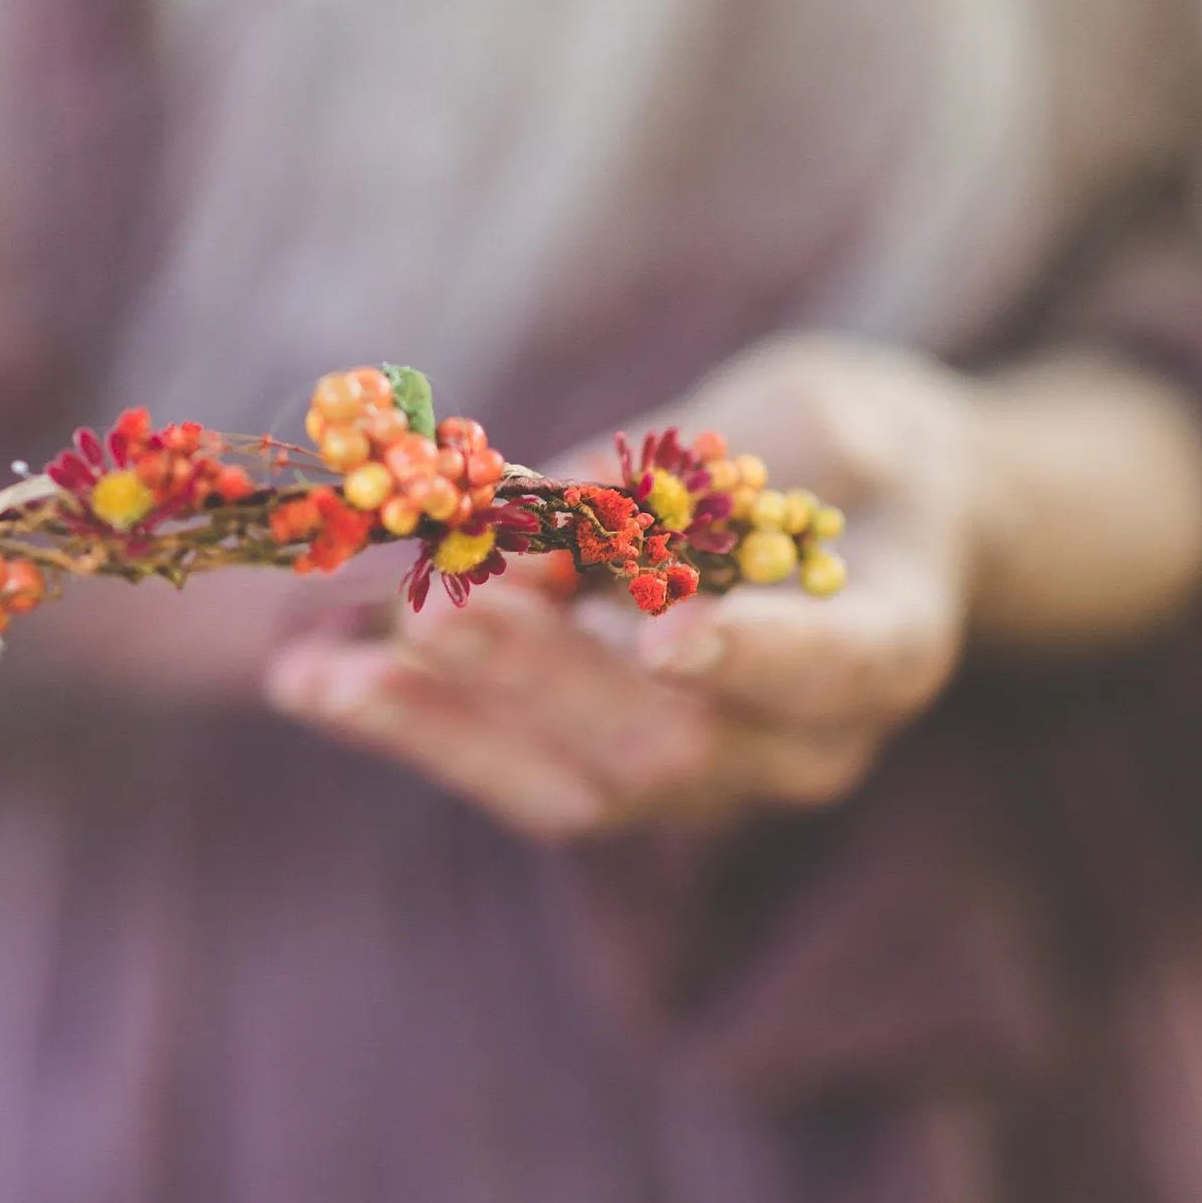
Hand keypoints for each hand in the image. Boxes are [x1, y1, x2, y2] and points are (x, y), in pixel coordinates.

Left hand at [263, 336, 979, 842]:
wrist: (868, 523)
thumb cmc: (840, 449)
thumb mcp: (800, 414)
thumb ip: (686, 479)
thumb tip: (523, 520)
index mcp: (890, 642)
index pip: (833, 667)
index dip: (755, 654)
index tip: (670, 632)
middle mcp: (804, 746)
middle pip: (671, 740)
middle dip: (539, 674)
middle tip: (437, 606)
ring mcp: (710, 784)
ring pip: (575, 788)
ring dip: (440, 727)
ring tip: (320, 675)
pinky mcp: (621, 782)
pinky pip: (515, 778)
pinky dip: (413, 728)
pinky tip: (312, 681)